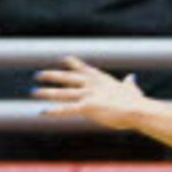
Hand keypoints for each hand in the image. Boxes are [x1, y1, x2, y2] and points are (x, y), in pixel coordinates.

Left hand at [34, 56, 155, 131]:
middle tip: (38, 74)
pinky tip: (42, 112)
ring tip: (34, 91)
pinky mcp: (87, 107)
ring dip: (47, 92)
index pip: (84, 68)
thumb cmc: (137, 101)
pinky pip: (67, 109)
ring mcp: (88, 95)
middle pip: (67, 77)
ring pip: (63, 93)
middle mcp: (92, 84)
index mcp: (102, 79)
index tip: (64, 58)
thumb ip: (129, 83)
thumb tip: (131, 77)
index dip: (73, 64)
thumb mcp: (131, 89)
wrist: (137, 109)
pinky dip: (54, 111)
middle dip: (52, 76)